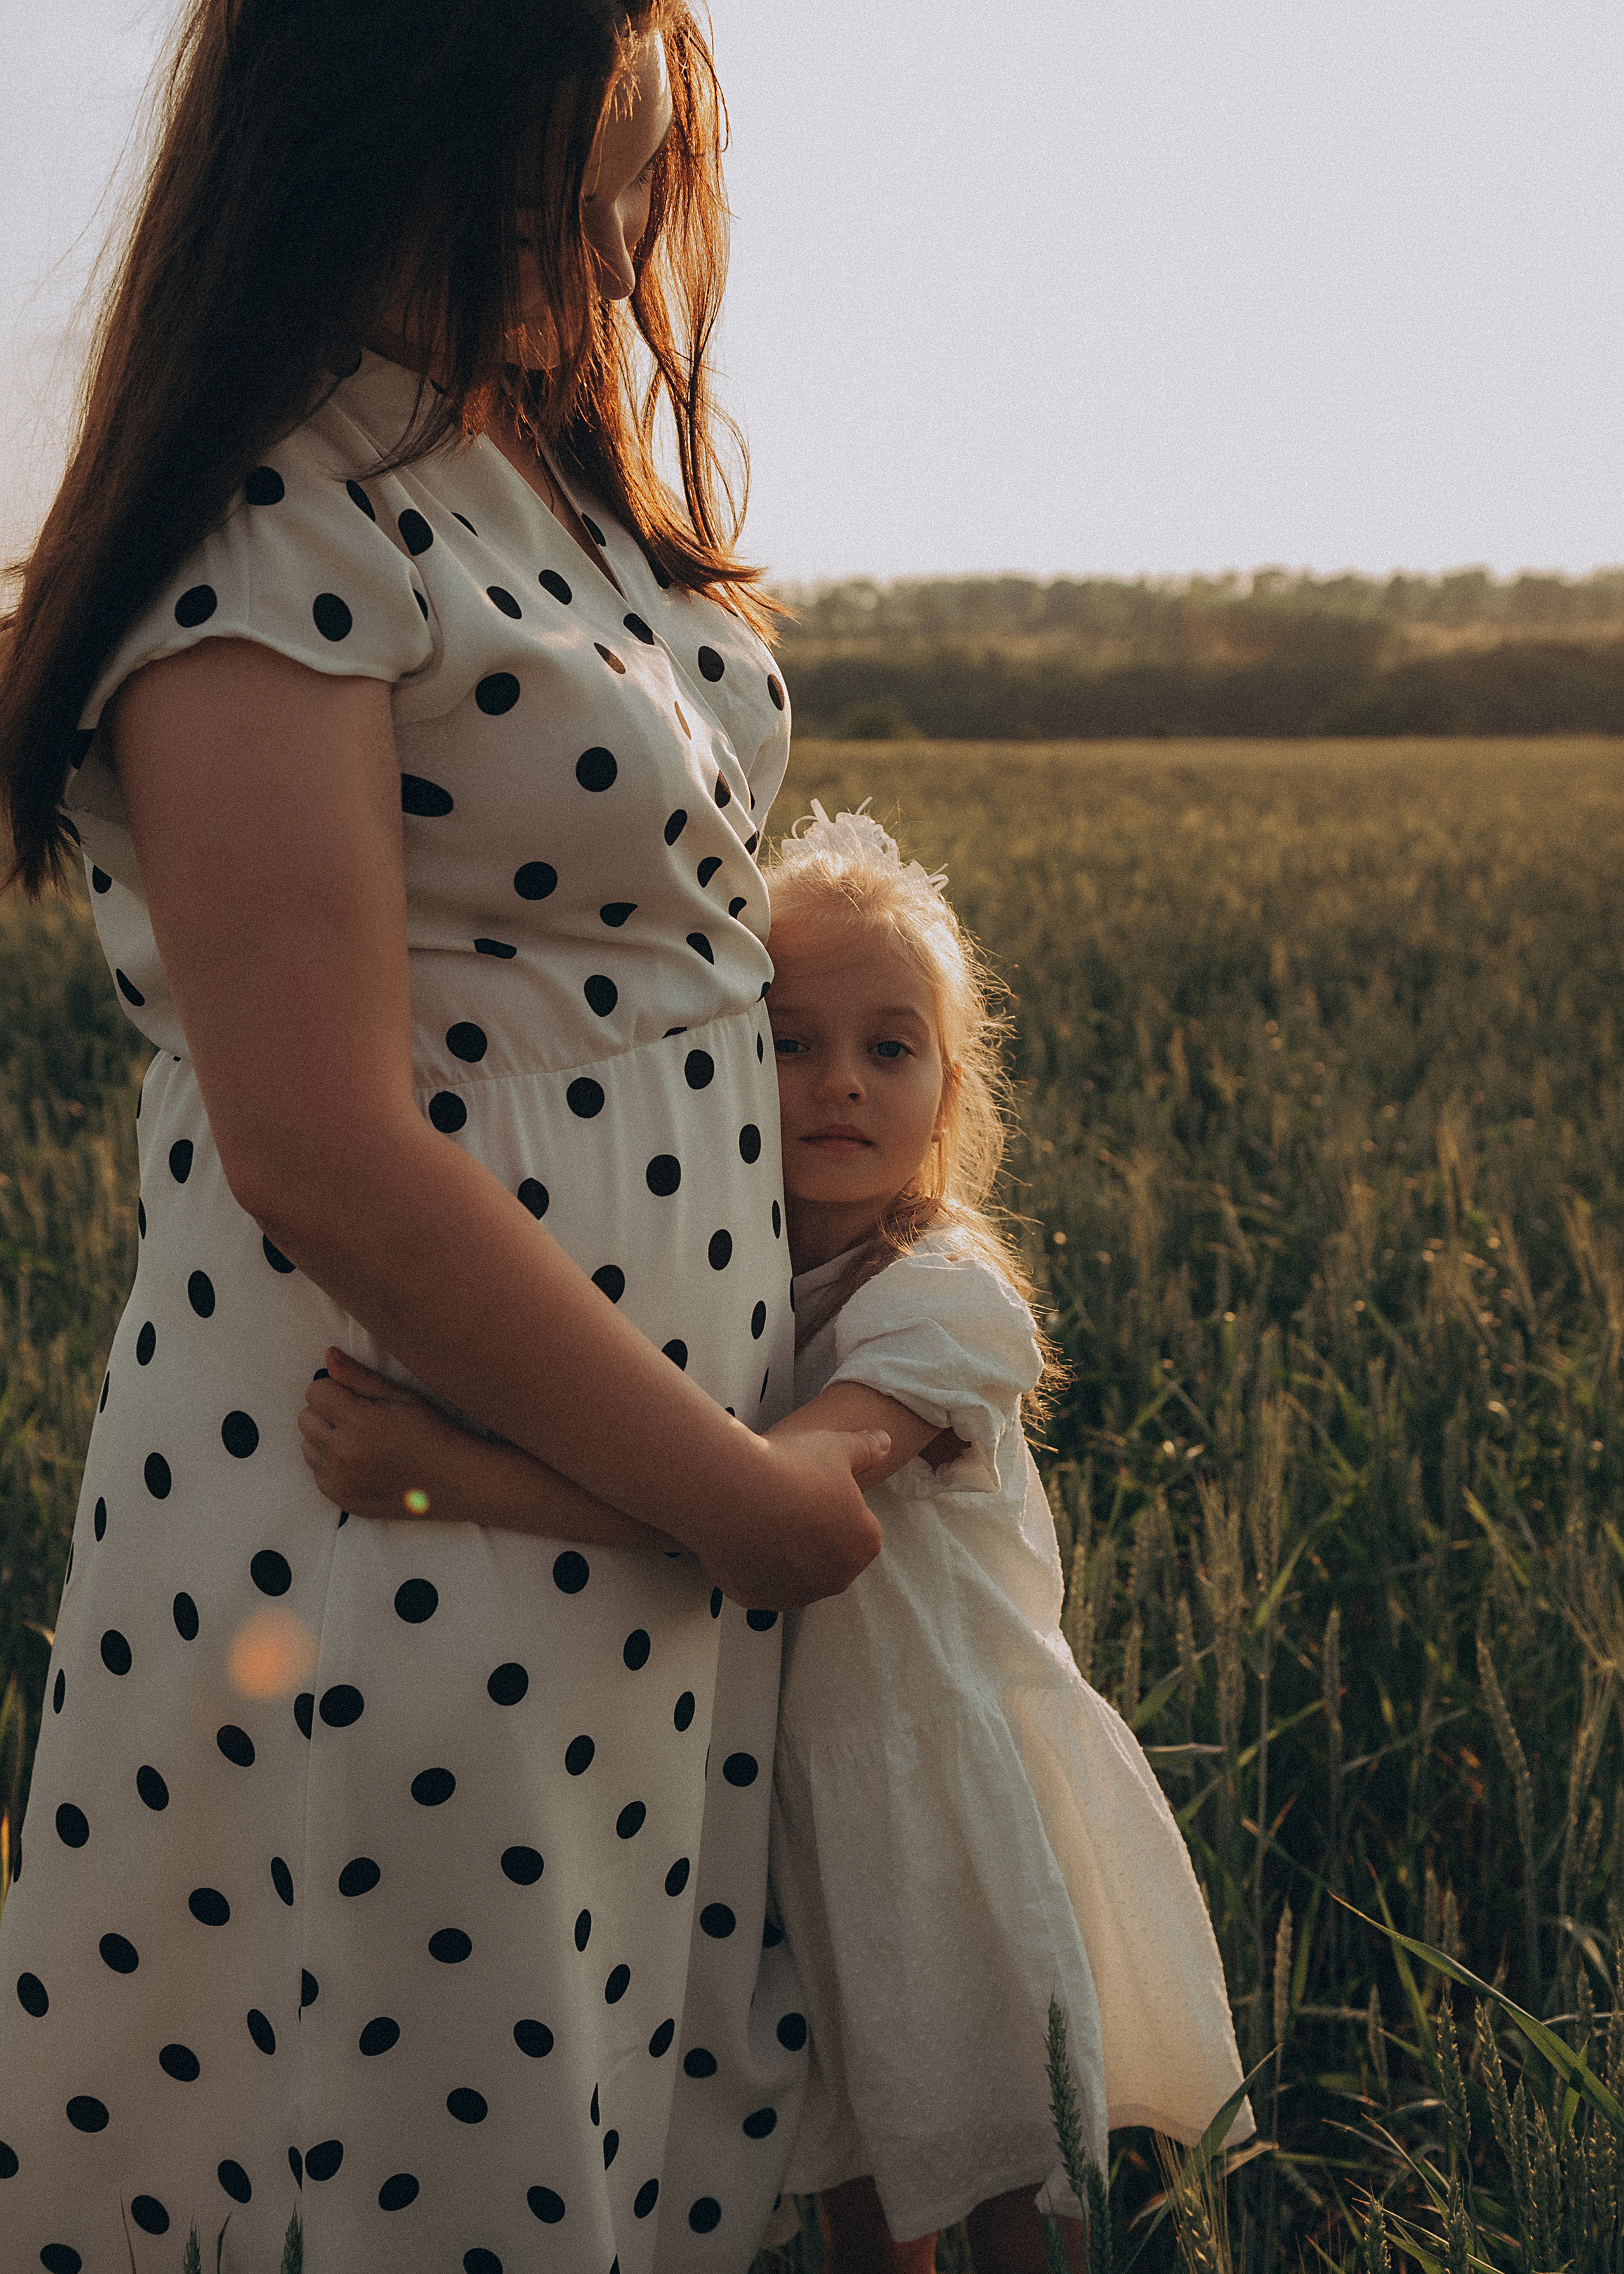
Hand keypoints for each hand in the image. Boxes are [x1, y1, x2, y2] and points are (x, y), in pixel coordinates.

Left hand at [298, 1346, 464, 1519]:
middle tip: (360, 1417)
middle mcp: (343, 1455)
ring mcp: (341, 1482)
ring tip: (361, 1440)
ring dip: (327, 1439)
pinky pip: (317, 1473)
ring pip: (307, 1446)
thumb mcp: (402, 1396)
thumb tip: (328, 1355)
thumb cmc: (433, 1432)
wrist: (456, 1480)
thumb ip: (360, 1376)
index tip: (358, 1396)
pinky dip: (332, 1464)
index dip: (335, 1388)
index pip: (314, 1392)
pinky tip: (361, 1461)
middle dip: (328, 1412)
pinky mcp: (343, 1501)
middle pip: (305, 1418)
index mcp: (359, 1422)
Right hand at [699, 1429, 887, 1611]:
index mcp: (864, 1544)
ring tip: (760, 1516)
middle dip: (812, 1535)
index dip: (833, 1504)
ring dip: (783, 1553)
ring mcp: (796, 1594)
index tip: (811, 1487)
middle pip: (827, 1554)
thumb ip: (866, 1449)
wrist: (731, 1489)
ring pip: (793, 1572)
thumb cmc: (791, 1467)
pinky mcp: (758, 1599)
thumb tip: (885, 1441)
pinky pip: (759, 1582)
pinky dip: (753, 1566)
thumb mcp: (836, 1447)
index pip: (857, 1525)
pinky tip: (742, 1536)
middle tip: (786, 1501)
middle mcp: (836, 1579)